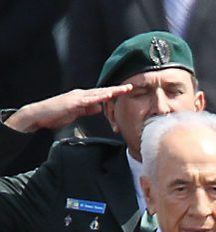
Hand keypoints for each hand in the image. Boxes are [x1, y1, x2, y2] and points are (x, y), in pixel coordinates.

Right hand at [4, 85, 132, 132]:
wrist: (39, 115)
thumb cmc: (56, 114)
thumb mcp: (77, 112)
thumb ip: (88, 109)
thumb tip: (100, 108)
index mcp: (84, 98)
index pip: (102, 95)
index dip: (115, 93)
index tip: (127, 91)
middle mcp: (81, 94)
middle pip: (103, 91)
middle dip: (117, 89)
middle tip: (131, 86)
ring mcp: (76, 97)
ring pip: (97, 93)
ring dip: (111, 91)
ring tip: (123, 89)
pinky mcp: (72, 102)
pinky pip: (87, 100)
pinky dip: (98, 98)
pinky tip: (106, 96)